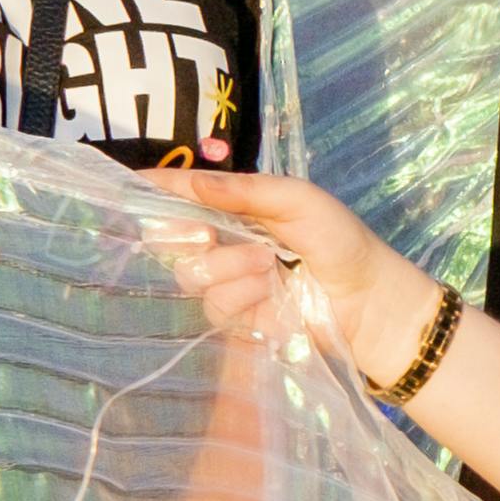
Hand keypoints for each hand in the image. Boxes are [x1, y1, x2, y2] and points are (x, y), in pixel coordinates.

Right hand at [142, 169, 443, 389]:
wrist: (368, 299)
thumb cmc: (340, 240)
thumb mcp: (297, 200)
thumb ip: (245, 191)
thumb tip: (192, 181)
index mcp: (236, 208)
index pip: (184, 196)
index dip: (156, 190)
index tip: (131, 184)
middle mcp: (223, 244)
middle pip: (170, 239)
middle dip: (185, 234)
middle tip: (210, 234)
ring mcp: (226, 282)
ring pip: (191, 274)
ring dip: (231, 267)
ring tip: (270, 265)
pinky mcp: (235, 319)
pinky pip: (214, 304)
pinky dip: (243, 295)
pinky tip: (271, 291)